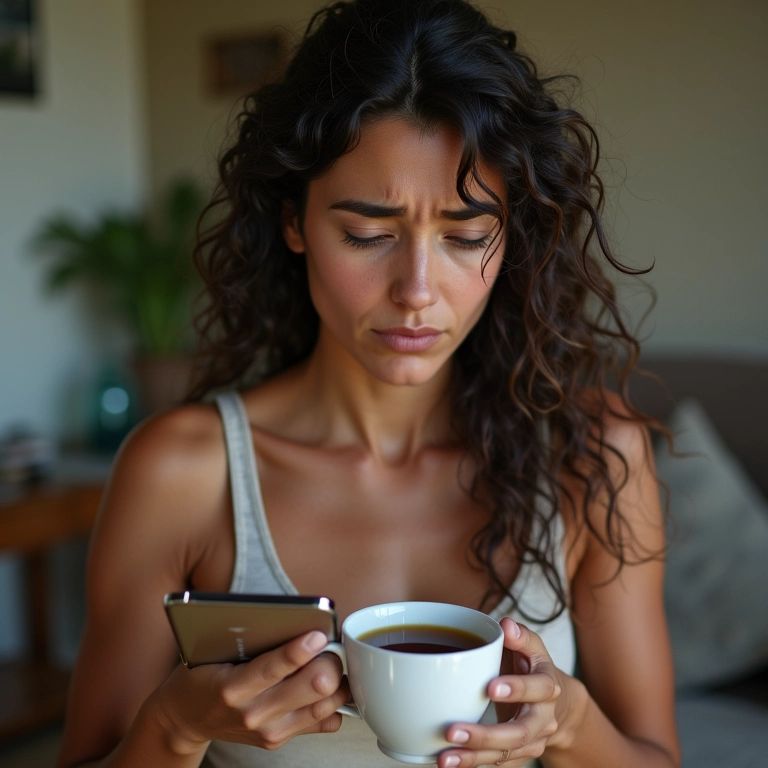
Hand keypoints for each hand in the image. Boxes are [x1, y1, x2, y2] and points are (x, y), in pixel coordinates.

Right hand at [149, 630, 349, 754]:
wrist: (185, 718)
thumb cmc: (205, 673)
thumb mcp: (216, 650)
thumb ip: (253, 639)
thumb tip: (295, 617)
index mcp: (233, 688)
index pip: (273, 668)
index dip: (300, 650)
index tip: (318, 634)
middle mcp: (252, 714)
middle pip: (310, 688)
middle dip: (329, 662)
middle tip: (331, 645)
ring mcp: (268, 732)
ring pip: (323, 707)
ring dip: (337, 681)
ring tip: (337, 661)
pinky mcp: (278, 741)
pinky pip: (323, 724)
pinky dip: (333, 704)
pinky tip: (331, 687)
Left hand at [438, 618, 567, 766]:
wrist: (555, 703)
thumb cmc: (532, 667)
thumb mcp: (532, 647)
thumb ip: (519, 636)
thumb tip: (506, 625)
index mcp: (547, 687)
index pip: (538, 689)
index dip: (517, 689)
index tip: (490, 687)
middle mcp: (543, 719)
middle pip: (519, 733)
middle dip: (486, 735)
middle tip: (453, 730)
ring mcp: (532, 741)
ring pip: (505, 754)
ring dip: (473, 757)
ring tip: (444, 757)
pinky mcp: (519, 756)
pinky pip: (497, 763)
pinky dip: (472, 764)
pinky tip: (447, 761)